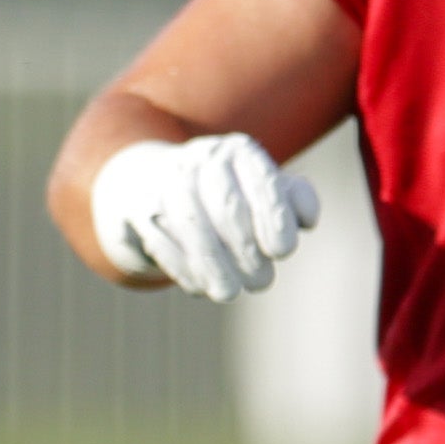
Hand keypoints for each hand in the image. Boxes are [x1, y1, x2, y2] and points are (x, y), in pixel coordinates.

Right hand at [90, 132, 316, 299]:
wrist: (152, 180)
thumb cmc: (226, 192)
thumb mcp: (262, 187)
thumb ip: (293, 198)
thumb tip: (305, 220)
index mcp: (239, 151)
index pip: (264, 183)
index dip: (276, 220)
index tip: (282, 252)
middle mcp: (201, 159)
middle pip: (228, 209)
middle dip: (247, 252)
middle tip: (261, 282)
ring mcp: (165, 182)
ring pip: (192, 227)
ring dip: (214, 267)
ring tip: (230, 293)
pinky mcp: (139, 208)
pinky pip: (163, 241)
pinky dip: (184, 269)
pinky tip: (200, 287)